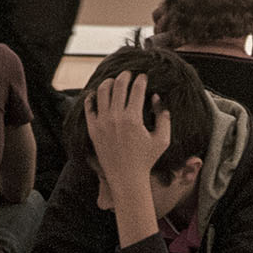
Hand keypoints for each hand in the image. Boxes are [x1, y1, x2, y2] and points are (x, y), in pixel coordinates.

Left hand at [84, 71, 167, 189]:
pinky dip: (92, 97)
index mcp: (133, 119)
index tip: (143, 76)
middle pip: (118, 85)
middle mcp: (115, 118)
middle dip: (125, 76)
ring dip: (109, 82)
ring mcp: (102, 123)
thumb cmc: (146, 159)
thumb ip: (163, 116)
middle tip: (129, 74)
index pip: (136, 89)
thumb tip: (156, 97)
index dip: (141, 79)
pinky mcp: (93, 129)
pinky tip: (97, 94)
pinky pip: (89, 106)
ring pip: (102, 91)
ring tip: (115, 81)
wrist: (126, 178)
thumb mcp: (162, 139)